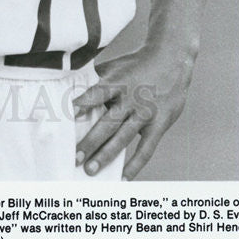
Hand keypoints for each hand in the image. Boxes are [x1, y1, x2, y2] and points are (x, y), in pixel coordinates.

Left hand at [72, 43, 195, 179]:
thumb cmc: (135, 65)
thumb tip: (67, 89)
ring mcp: (146, 113)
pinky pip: (146, 149)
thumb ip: (95, 80)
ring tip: (91, 170)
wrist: (171, 60)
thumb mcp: (114, 67)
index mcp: (117, 82)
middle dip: (91, 141)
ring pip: (124, 138)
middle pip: (108, 122)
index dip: (83, 103)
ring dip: (107, 155)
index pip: (97, 93)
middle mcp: (131, 99)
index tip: (68, 115)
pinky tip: (123, 178)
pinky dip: (135, 165)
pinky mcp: (159, 124)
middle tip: (75, 158)